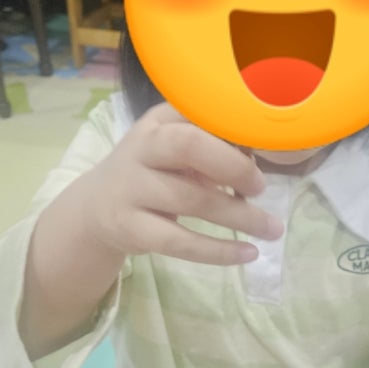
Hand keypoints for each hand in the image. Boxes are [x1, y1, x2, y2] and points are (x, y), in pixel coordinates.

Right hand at [83, 103, 283, 265]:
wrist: (96, 208)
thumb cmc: (151, 172)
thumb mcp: (173, 146)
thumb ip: (210, 141)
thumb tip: (260, 153)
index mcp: (158, 122)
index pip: (198, 113)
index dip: (235, 131)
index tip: (262, 151)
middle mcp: (140, 148)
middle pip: (189, 146)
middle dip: (234, 166)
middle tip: (262, 188)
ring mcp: (131, 189)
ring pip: (191, 200)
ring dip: (239, 217)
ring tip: (272, 229)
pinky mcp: (130, 228)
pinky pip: (179, 242)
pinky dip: (218, 250)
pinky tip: (248, 254)